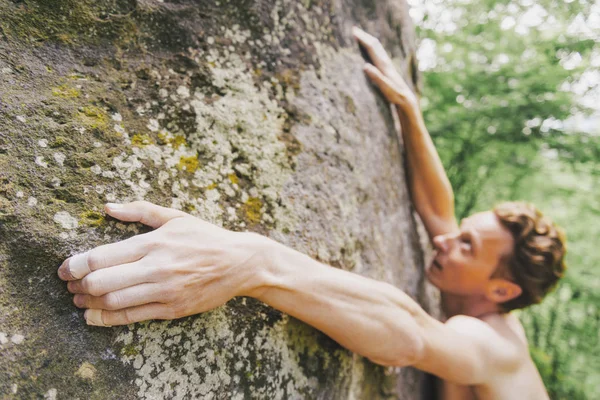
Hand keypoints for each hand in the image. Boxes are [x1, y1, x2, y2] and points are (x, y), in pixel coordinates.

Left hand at [57, 201, 268, 326]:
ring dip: (88, 303)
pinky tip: (93, 316)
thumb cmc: (206, 237)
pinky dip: (106, 319)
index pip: (103, 256)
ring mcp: (165, 291)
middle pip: (102, 282)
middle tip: (68, 283)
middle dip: (78, 284)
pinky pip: (132, 317)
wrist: (240, 263)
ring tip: (78, 299)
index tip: (65, 268)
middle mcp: (157, 267)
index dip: (76, 264)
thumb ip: (140, 210)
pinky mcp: (172, 309)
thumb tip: (107, 207)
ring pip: (114, 302)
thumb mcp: (176, 217)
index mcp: (155, 242)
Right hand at [352, 27, 418, 109]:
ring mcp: (387, 65)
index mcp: (384, 65)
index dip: (362, 39)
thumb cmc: (396, 96)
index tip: (353, 32)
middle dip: (364, 36)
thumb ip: (376, 77)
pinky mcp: (387, 69)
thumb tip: (365, 65)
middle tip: (354, 29)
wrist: (407, 99)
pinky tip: (371, 50)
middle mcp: (386, 62)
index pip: (372, 48)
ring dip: (369, 40)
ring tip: (360, 36)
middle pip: (375, 45)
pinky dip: (373, 48)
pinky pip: (379, 54)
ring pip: (378, 48)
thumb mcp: (386, 88)